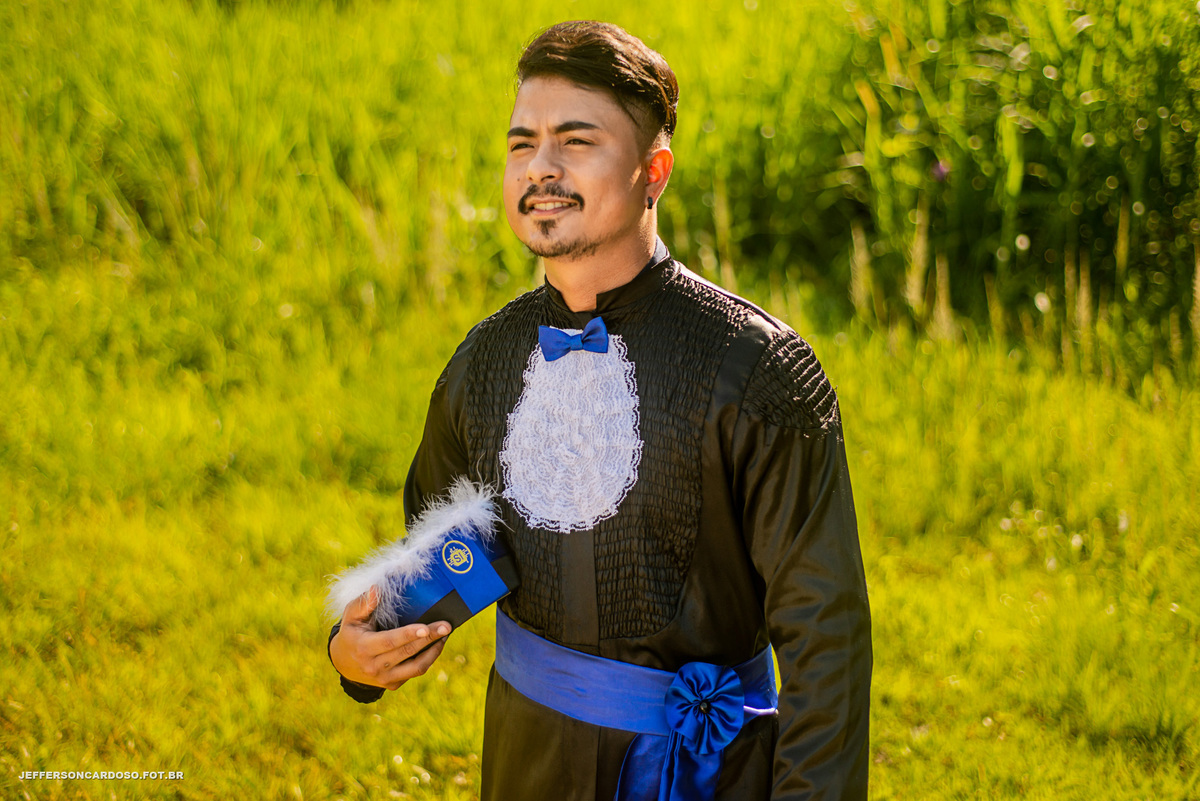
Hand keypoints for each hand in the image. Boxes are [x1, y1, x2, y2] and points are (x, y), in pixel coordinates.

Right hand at [329, 587, 450, 690]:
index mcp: (364, 648)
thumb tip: (377, 588)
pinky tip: (435, 646)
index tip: (426, 627)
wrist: (343, 663)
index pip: (390, 641)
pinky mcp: (391, 685)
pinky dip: (428, 659)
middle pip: (408, 652)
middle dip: (429, 638)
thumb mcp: (351, 617)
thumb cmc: (351, 632)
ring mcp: (383, 679)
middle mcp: (374, 667)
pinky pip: (414, 673)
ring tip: (444, 636)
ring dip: (434, 652)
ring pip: (416, 668)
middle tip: (446, 626)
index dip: (409, 635)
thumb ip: (364, 603)